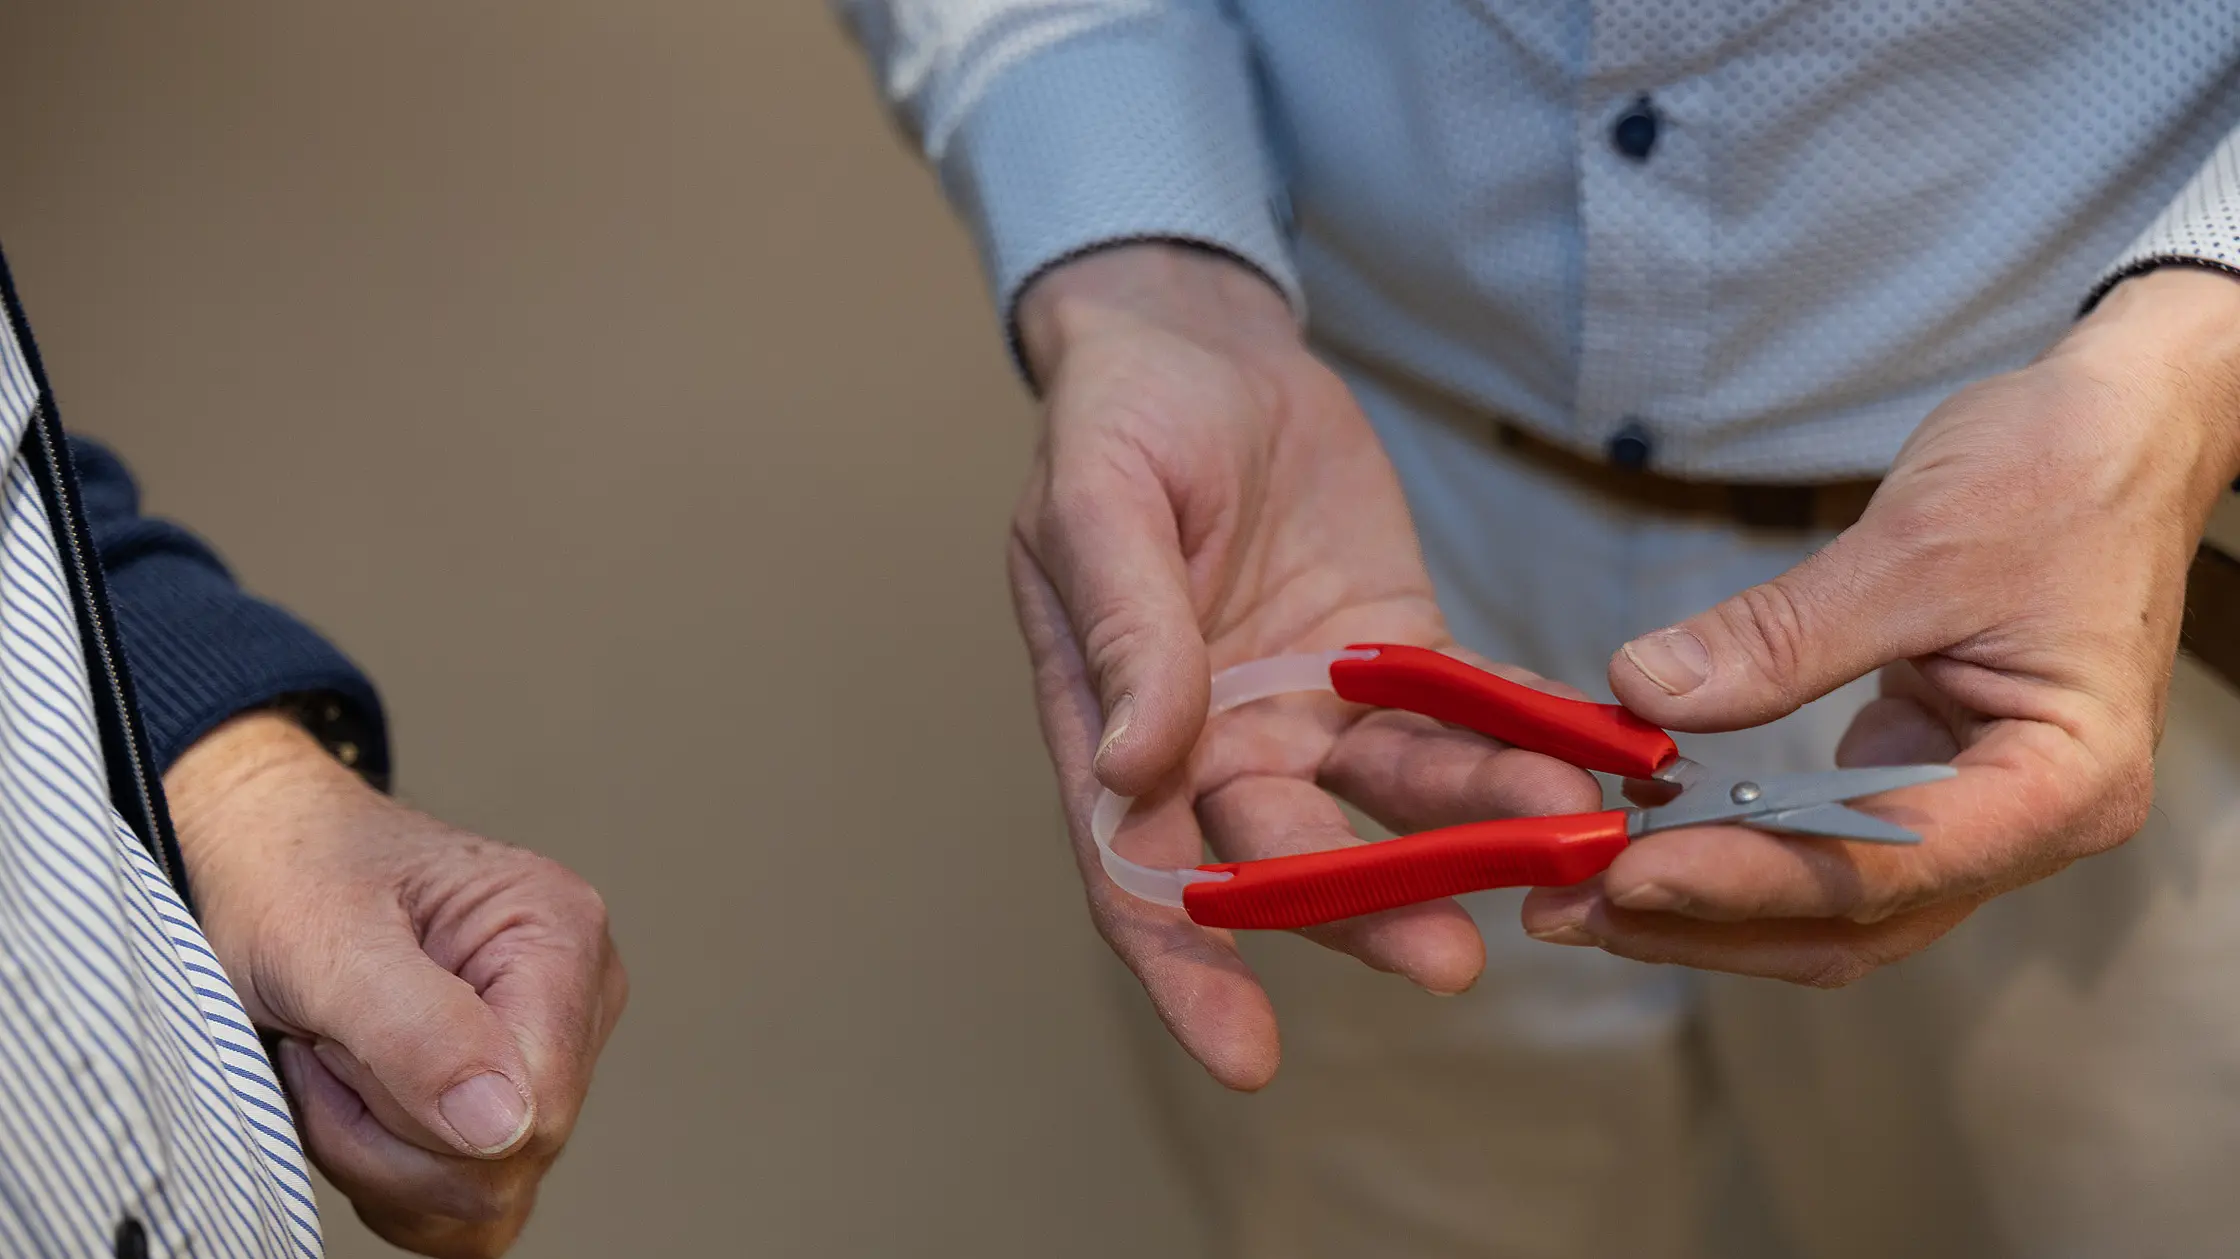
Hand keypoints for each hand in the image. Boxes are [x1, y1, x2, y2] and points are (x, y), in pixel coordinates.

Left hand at [166, 712, 626, 1257]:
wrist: (267, 850)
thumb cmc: (293, 870)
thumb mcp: (323, 939)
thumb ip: (414, 1029)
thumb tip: (504, 1124)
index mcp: (559, 936)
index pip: (533, 1107)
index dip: (414, 1115)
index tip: (334, 1042)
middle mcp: (578, 997)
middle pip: (506, 1164)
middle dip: (382, 1135)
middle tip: (324, 1048)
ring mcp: (553, 1054)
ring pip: (485, 1199)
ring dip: (377, 1156)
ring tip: (338, 1060)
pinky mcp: (510, 1103)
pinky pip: (468, 1205)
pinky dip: (388, 1174)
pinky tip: (358, 1096)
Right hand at [1012, 243, 1600, 1087]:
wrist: (1204, 344)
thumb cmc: (1119, 422)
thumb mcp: (1099, 507)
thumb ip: (1126, 635)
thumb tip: (1133, 766)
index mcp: (1113, 732)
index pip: (1141, 875)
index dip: (1187, 969)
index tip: (1247, 1055)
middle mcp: (1216, 748)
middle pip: (1285, 860)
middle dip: (1362, 912)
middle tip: (1447, 951)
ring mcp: (1312, 712)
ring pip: (1393, 804)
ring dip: (1468, 836)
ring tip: (1556, 839)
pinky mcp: (1396, 660)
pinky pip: (1461, 717)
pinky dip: (1518, 744)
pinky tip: (1586, 765)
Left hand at [1522, 267, 2239, 984]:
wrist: (2126, 428)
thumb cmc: (2060, 474)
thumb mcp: (1915, 545)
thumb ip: (1782, 636)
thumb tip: (1645, 691)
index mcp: (2061, 785)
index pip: (1880, 870)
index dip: (1742, 881)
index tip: (1624, 871)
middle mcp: (2025, 826)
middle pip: (1846, 922)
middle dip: (1699, 922)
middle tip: (1564, 906)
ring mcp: (1977, 812)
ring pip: (1828, 904)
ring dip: (1703, 904)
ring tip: (1575, 890)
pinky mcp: (1926, 776)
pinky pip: (1821, 843)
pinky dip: (1732, 846)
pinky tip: (1642, 829)